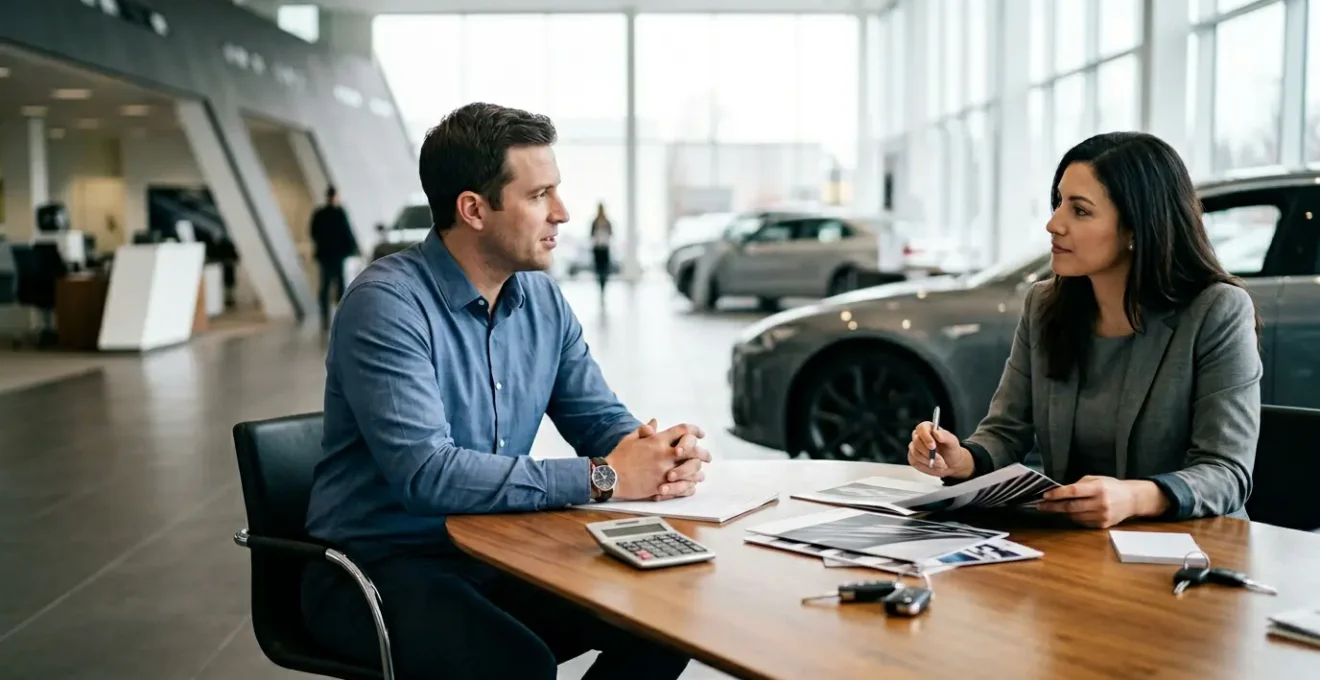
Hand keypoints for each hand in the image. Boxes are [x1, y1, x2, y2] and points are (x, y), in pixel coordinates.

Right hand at [604, 420, 711, 500]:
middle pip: (693, 450)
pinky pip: (683, 487)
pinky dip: (690, 486)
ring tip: (700, 473)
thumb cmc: (619, 457)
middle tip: (708, 457)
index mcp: (657, 441)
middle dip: (703, 452)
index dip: (695, 431)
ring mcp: (664, 471)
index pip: (683, 431)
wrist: (609, 477)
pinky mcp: (661, 486)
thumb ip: (645, 430)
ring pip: (691, 469)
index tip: (701, 434)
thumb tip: (655, 421)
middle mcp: (664, 454)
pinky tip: (691, 485)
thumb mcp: (631, 438)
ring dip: (698, 470)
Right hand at [906, 421, 973, 479]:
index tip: (933, 446)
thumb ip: (945, 436)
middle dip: (929, 453)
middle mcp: (919, 436)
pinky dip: (925, 466)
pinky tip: (934, 466)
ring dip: (929, 461)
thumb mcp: (952, 442)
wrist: (951, 463)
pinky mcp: (912, 458)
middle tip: (940, 460)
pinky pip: (915, 462)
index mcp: (928, 428)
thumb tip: (936, 432)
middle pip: (917, 442)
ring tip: (941, 464)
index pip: (922, 428)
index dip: (926, 437)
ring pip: (916, 453)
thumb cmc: (951, 450)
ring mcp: (914, 447)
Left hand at [1036, 476, 1169, 527]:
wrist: (1132, 500)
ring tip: (1054, 507)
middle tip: (1041, 505)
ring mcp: (1102, 516)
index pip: (1073, 491)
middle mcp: (1100, 503)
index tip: (1045, 495)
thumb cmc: (1111, 487)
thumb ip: (1079, 485)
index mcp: (1098, 488)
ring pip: (1074, 516)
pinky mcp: (1102, 525)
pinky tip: (1069, 513)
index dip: (1057, 494)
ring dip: (1062, 512)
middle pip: (1071, 507)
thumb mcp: (1096, 479)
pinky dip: (1074, 518)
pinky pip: (1082, 522)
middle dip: (1053, 506)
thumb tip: (1059, 491)